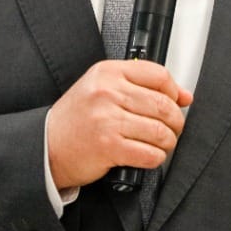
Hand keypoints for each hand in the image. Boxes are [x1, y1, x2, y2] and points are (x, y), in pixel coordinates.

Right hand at [46, 59, 192, 189]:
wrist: (47, 145)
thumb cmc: (75, 119)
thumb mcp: (101, 89)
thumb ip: (139, 86)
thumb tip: (183, 96)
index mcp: (107, 72)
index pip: (158, 75)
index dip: (173, 91)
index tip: (175, 102)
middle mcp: (107, 93)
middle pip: (163, 104)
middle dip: (175, 121)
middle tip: (172, 128)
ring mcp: (108, 120)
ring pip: (160, 131)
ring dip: (167, 142)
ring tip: (161, 144)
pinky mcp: (109, 147)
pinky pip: (150, 154)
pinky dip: (156, 158)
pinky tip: (148, 155)